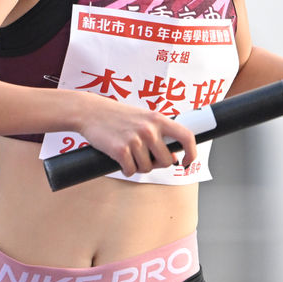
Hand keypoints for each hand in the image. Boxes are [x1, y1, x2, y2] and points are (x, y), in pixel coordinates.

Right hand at [75, 93, 199, 177]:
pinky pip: (130, 170)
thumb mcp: (143, 118)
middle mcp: (149, 129)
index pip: (186, 137)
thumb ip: (159, 134)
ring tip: (129, 154)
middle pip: (166, 161)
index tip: (186, 162)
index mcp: (158, 119)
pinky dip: (126, 169)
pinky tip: (121, 160)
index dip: (192, 153)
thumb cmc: (118, 116)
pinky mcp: (120, 150)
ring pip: (147, 168)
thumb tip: (172, 158)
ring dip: (138, 166)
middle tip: (145, 157)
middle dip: (156, 164)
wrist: (90, 111)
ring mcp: (135, 140)